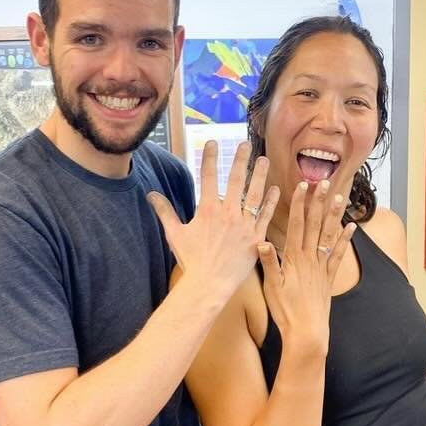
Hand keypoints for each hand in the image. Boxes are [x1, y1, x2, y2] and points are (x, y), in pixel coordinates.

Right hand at [146, 139, 278, 312]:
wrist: (210, 284)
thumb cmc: (192, 259)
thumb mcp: (175, 233)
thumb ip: (164, 211)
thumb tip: (151, 194)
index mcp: (207, 209)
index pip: (208, 176)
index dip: (210, 157)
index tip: (213, 141)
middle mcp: (227, 213)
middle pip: (235, 180)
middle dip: (241, 160)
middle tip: (246, 144)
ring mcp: (244, 226)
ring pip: (254, 195)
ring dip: (259, 175)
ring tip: (264, 160)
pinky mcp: (256, 239)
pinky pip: (265, 216)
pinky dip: (271, 202)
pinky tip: (275, 189)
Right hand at [257, 170, 349, 366]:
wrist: (307, 334)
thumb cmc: (285, 311)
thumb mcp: (270, 286)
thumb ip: (268, 262)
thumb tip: (261, 240)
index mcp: (294, 258)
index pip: (297, 225)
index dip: (300, 204)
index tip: (302, 186)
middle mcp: (311, 259)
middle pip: (315, 225)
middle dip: (319, 202)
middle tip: (324, 182)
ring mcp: (322, 267)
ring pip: (329, 236)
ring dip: (334, 215)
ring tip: (339, 197)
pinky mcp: (329, 277)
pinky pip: (339, 255)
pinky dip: (346, 240)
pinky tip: (351, 227)